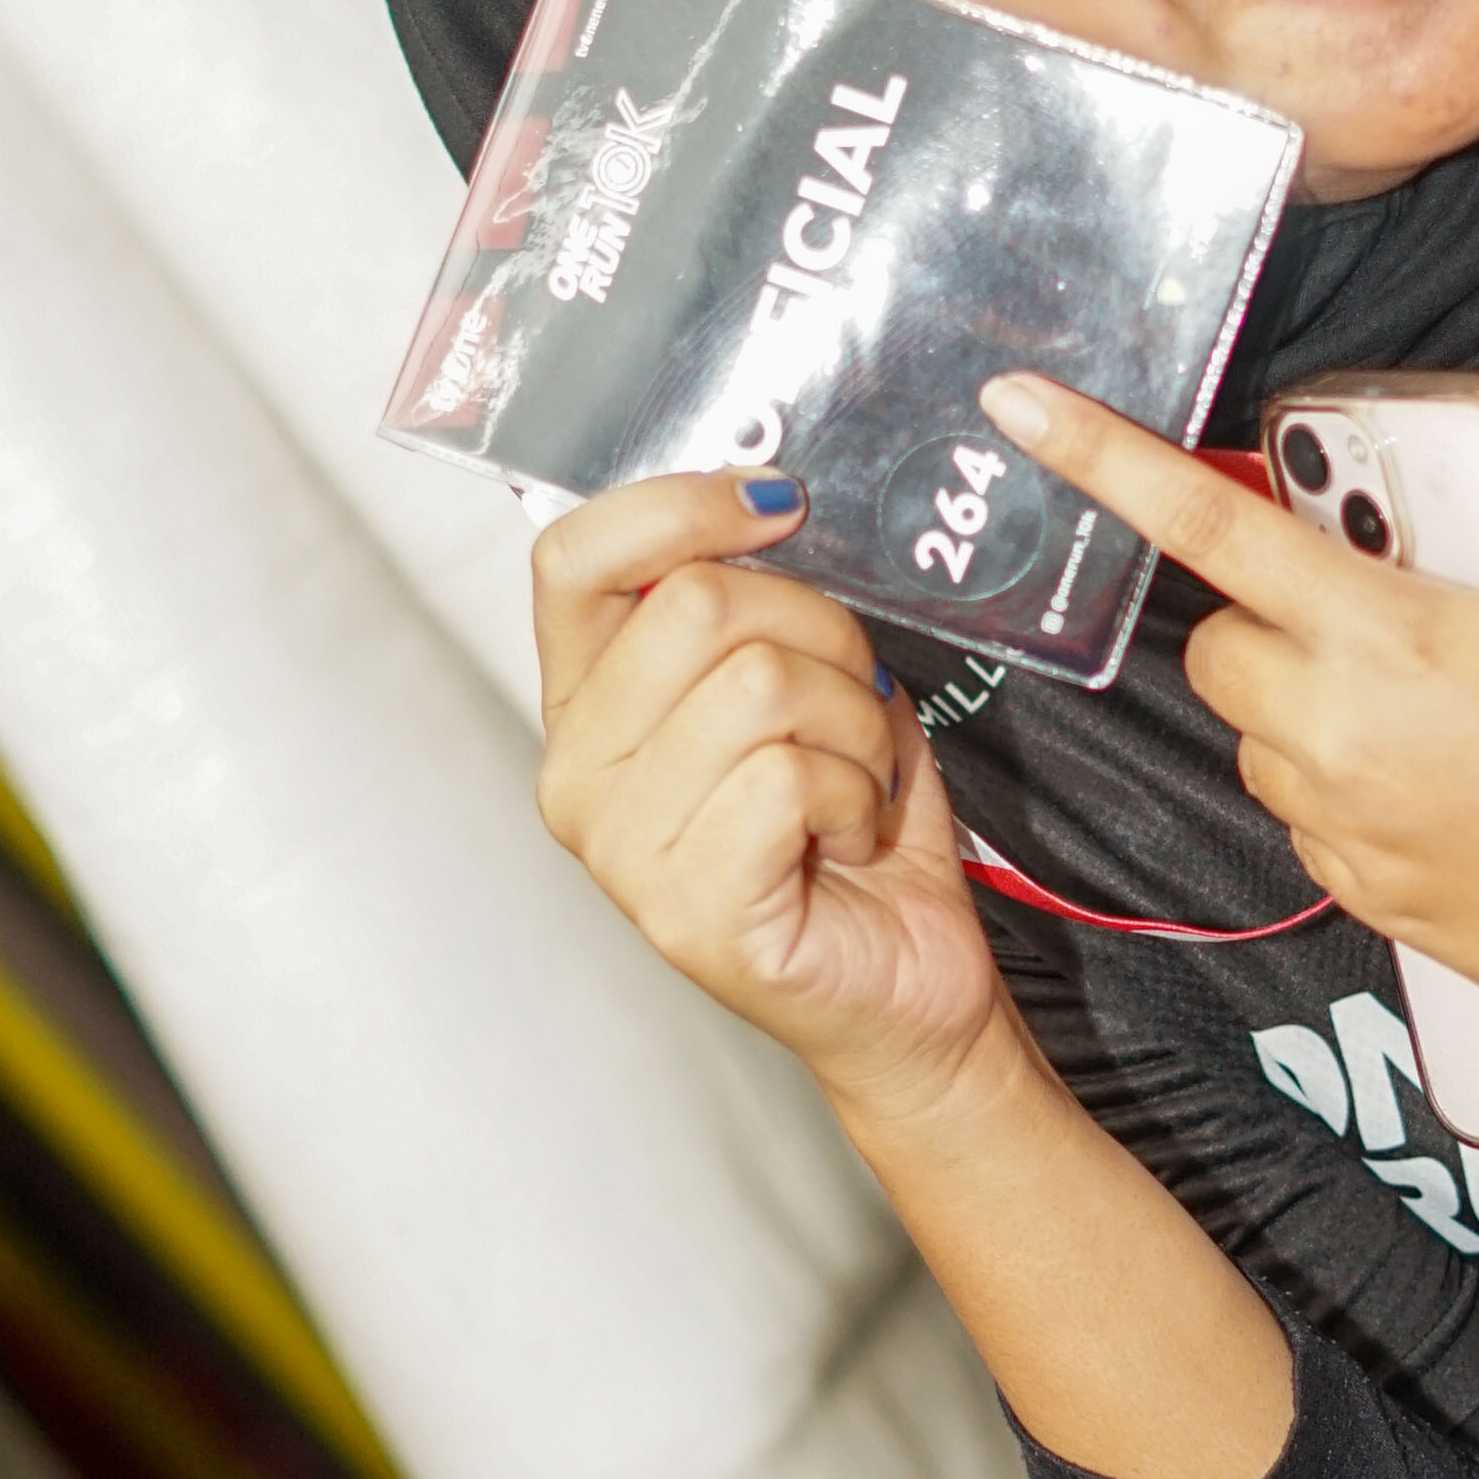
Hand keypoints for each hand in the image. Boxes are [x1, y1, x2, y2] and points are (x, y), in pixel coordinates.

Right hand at [530, 470, 1009, 1113]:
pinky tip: (847, 837)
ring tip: (857, 778)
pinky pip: (790, 776)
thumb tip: (768, 495)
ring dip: (853, 722)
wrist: (906, 983)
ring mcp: (619, 851)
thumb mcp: (804, 677)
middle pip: (695, 605)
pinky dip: (856, 792)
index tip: (778, 503)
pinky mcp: (686, 910)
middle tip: (855, 696)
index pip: (571, 558)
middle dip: (819, 631)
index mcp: (587, 705)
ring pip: (758, 684)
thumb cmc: (851, 828)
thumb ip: (755, 600)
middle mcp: (577, 775)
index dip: (680, 505)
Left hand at [980, 354, 1478, 1081]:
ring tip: (1440, 698)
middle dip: (1268, 616)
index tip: (1018, 410)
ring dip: (1310, 705)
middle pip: (1217, 649)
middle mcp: (1345, 741)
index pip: (1211, 532)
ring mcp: (1352, 836)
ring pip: (1258, 743)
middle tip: (1380, 603)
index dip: (1103, 461)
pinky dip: (1349, 787)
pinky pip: (1309, 826)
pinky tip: (1456, 780)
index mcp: (1393, 641)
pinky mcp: (1377, 908)